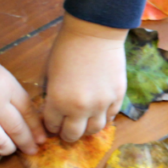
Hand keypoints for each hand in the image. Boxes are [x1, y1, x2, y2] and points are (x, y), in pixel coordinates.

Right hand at [0, 21, 46, 160]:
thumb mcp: (0, 74)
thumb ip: (14, 95)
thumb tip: (29, 121)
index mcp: (5, 86)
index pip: (28, 113)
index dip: (37, 129)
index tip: (42, 139)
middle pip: (16, 130)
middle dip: (27, 143)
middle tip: (32, 149)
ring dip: (8, 150)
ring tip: (11, 149)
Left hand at [43, 14, 126, 142]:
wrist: (95, 33)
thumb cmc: (67, 48)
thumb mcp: (50, 73)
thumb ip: (53, 95)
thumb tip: (54, 110)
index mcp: (58, 101)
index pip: (52, 126)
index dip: (51, 125)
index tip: (53, 121)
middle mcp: (80, 108)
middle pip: (73, 135)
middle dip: (67, 133)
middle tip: (67, 127)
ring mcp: (102, 104)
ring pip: (95, 130)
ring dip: (87, 129)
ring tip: (84, 121)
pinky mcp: (117, 97)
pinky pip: (110, 117)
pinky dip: (103, 117)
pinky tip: (99, 110)